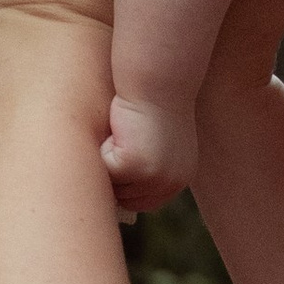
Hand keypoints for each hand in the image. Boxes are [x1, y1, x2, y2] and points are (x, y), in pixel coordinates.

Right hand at [101, 92, 197, 213]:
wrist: (158, 81)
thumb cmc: (155, 104)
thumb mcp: (160, 144)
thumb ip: (150, 168)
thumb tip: (120, 191)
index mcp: (180, 179)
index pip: (144, 202)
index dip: (126, 188)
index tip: (117, 169)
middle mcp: (170, 182)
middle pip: (126, 198)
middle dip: (116, 175)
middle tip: (119, 144)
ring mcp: (153, 176)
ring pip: (113, 185)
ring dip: (109, 161)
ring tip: (122, 134)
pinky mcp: (133, 165)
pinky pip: (104, 169)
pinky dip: (103, 149)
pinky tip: (118, 129)